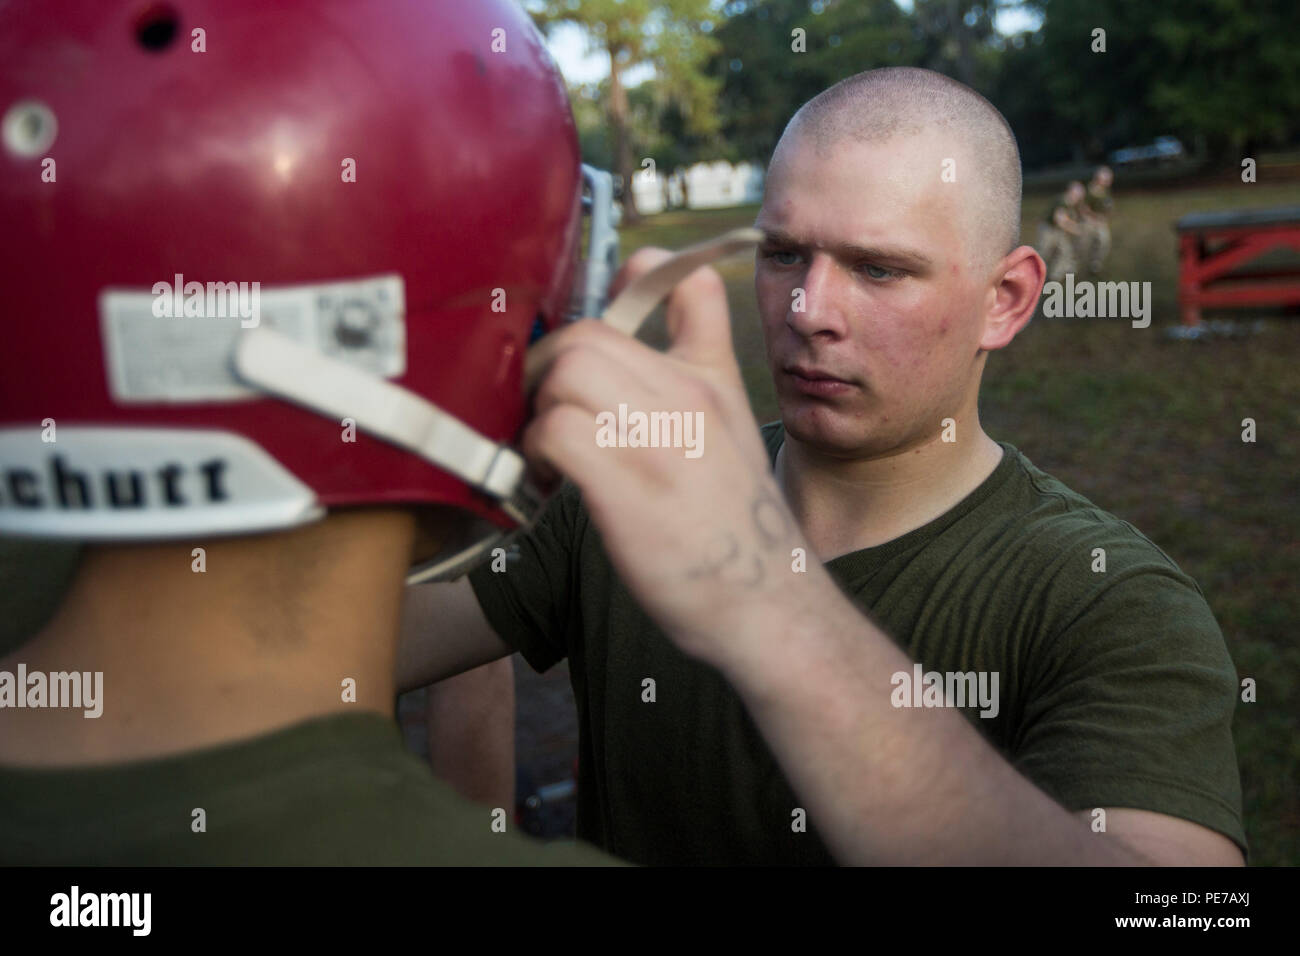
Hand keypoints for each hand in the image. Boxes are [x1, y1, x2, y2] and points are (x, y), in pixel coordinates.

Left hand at [522, 249, 815, 665]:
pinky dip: (537, 453)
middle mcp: (689, 399)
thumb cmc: (736, 524)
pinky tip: (551, 482)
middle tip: (541, 408)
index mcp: (713, 381)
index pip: (684, 285)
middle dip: (545, 369)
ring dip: (537, 411)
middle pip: (587, 336)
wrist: (769, 605)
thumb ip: (703, 367)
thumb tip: (680, 300)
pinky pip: (556, 432)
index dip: (629, 281)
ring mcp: (660, 442)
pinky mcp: (628, 490)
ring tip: (546, 451)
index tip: (595, 316)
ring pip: (566, 374)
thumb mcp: (736, 431)